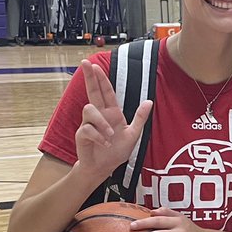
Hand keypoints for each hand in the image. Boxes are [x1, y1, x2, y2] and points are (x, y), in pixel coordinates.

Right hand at [75, 59, 152, 179]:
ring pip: (90, 110)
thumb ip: (140, 118)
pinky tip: (104, 144)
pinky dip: (99, 137)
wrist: (104, 168)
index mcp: (111, 113)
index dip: (101, 79)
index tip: (95, 65)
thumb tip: (149, 101)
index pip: (106, 92)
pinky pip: (88, 129)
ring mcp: (89, 124)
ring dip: (102, 123)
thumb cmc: (116, 152)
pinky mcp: (82, 134)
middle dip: (89, 77)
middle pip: (92, 92)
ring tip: (110, 136)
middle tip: (85, 63)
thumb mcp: (133, 135)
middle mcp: (99, 115)